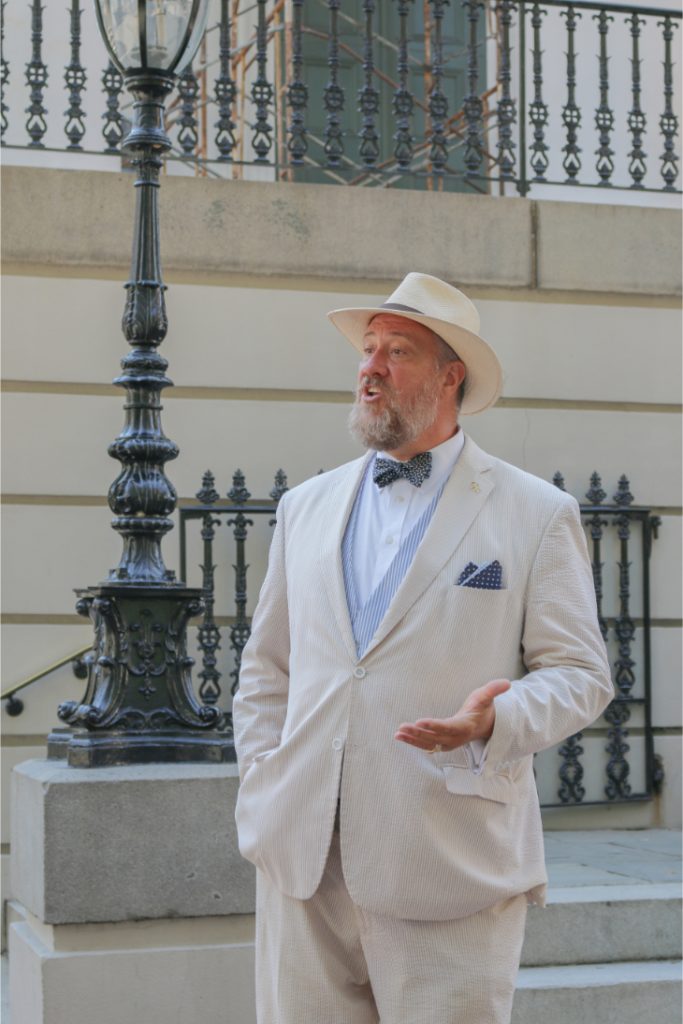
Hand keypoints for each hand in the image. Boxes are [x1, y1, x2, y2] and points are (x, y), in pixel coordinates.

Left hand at [394, 679, 510, 751]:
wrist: (484, 726)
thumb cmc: (482, 709)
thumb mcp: (487, 697)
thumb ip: (493, 690)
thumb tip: (507, 682)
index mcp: (465, 726)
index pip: (448, 727)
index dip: (435, 726)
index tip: (420, 722)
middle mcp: (456, 738)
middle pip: (435, 737)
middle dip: (418, 733)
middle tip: (403, 727)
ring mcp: (448, 743)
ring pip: (428, 743)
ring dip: (412, 739)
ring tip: (398, 733)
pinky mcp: (441, 744)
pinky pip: (426, 745)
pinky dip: (413, 741)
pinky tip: (400, 736)